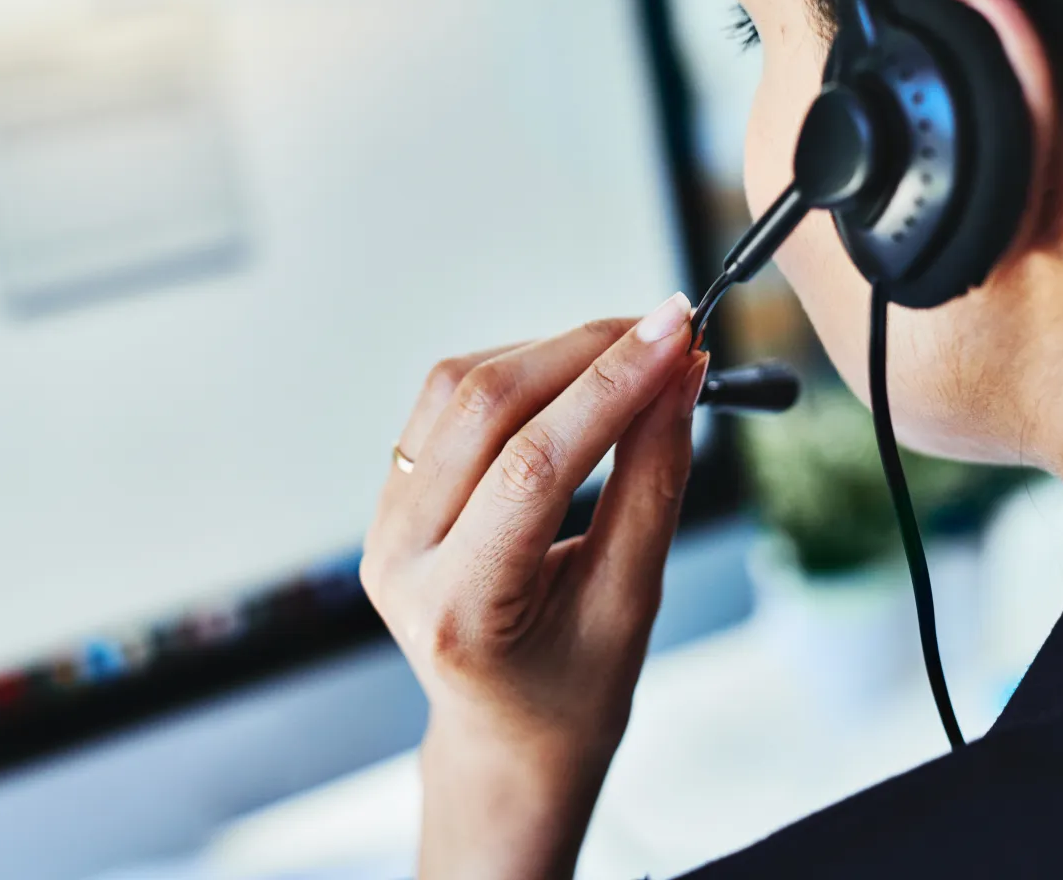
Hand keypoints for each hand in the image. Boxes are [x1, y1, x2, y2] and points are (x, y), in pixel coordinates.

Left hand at [361, 294, 708, 879]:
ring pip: (459, 389)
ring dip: (551, 352)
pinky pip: (446, 402)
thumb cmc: (574, 691)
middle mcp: (399, 558)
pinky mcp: (391, 495)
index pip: (533, 466)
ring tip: (630, 351)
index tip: (679, 333)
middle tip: (669, 328)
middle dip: (585, 352)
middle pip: (485, 408)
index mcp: (457, 609)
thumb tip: (680, 375)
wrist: (507, 735)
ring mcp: (383, 523)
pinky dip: (517, 371)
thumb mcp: (631, 602)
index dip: (612, 387)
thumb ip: (653, 483)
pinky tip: (574, 375)